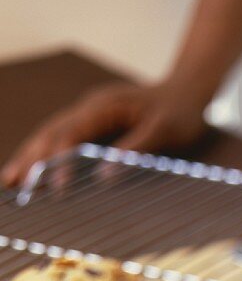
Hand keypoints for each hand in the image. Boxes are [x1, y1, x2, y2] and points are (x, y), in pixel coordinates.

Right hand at [2, 81, 208, 185]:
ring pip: (50, 134)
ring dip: (30, 156)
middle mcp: (89, 107)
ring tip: (10, 180)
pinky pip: (62, 137)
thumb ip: (136, 149)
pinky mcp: (92, 123)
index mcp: (103, 107)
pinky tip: (34, 169)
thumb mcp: (165, 131)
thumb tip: (106, 175)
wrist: (186, 92)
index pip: (72, 135)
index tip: (56, 188)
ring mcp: (88, 114)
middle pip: (50, 132)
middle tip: (11, 184)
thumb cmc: (179, 112)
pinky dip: (45, 153)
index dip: (60, 162)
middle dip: (30, 158)